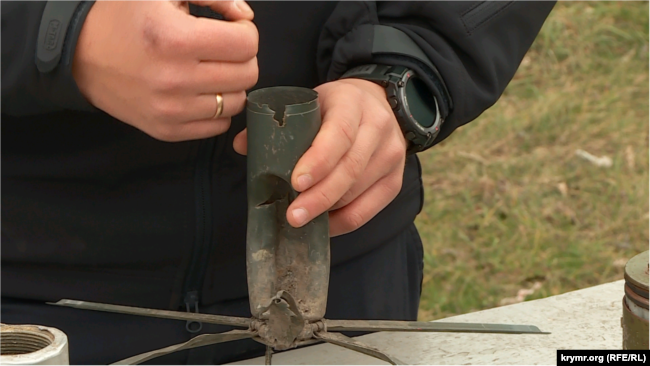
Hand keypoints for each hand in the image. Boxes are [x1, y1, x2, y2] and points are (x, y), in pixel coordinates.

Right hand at [72, 0, 258, 141]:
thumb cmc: (123, 16)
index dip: (245, 31)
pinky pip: (218, 126)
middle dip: (241, 57)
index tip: (230, 28)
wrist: (78, 53)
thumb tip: (245, 17)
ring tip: (209, 69)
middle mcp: (174, 79)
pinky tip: (200, 91)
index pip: (246, 44)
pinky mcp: (165, 131)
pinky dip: (216, 108)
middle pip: (247, 74)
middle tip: (222, 48)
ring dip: (230, 84)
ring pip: (236, 102)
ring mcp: (170, 111)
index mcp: (174, 39)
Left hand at [234, 79, 407, 235]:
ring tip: (301, 220)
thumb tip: (241, 146)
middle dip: (320, 197)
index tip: (295, 183)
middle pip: (351, 168)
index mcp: (353, 102)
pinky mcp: (395, 180)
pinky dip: (343, 222)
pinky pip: (369, 210)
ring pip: (359, 192)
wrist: (378, 104)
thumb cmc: (334, 107)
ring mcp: (392, 155)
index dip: (318, 160)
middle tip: (293, 216)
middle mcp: (379, 128)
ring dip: (328, 211)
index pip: (339, 134)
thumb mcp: (309, 102)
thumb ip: (277, 122)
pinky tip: (322, 226)